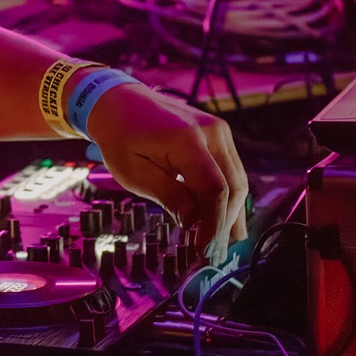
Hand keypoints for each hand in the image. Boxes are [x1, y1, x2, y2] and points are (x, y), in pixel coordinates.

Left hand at [82, 81, 248, 260]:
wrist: (120, 102)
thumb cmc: (120, 138)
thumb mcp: (134, 173)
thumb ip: (168, 196)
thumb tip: (194, 224)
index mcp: (187, 139)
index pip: (214, 189)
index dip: (214, 223)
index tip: (205, 250)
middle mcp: (212, 131)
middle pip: (232, 186)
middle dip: (225, 223)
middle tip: (213, 253)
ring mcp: (218, 130)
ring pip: (236, 179)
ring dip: (231, 212)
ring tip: (223, 244)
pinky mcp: (218, 134)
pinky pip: (229, 169)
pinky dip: (226, 195)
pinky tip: (225, 220)